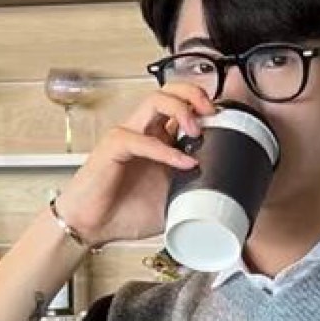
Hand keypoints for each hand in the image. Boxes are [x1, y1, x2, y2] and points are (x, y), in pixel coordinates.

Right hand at [53, 80, 217, 247]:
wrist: (92, 228)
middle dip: (195, 94)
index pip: (183, 108)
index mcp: (160, 142)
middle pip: (170, 92)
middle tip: (212, 112)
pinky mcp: (113, 148)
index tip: (227, 119)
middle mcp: (144, 133)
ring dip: (180, 108)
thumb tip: (226, 197)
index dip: (205, 107)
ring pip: (155, 101)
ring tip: (197, 129)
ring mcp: (128, 137)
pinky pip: (140, 139)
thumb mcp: (172, 203)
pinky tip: (183, 162)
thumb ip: (194, 192)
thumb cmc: (124, 213)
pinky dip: (165, 150)